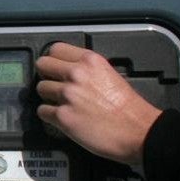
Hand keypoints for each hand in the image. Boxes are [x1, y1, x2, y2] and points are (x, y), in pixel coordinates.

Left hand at [35, 42, 162, 166]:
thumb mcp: (110, 74)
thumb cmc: (130, 108)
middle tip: (55, 85)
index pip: (56, 49)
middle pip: (42, 65)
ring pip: (40, 89)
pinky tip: (62, 118)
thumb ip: (88, 69)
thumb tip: (69, 69)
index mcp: (90, 61)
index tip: (56, 67)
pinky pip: (42, 111)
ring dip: (49, 97)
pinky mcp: (63, 115)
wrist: (139, 132)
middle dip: (47, 75)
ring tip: (63, 104)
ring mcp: (68, 95)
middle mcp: (77, 74)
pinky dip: (49, 116)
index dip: (54, 60)